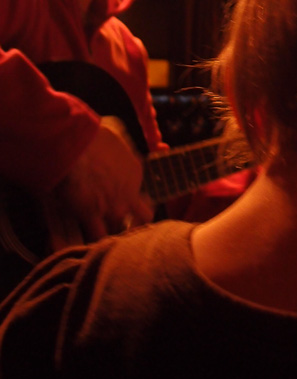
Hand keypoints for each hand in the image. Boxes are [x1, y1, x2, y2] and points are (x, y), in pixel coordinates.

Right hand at [48, 117, 152, 248]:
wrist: (73, 144)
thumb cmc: (92, 135)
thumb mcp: (117, 134)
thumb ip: (122, 146)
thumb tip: (118, 148)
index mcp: (136, 171)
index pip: (142, 193)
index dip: (131, 199)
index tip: (120, 200)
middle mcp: (130, 192)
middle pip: (142, 217)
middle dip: (134, 223)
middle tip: (123, 226)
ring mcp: (114, 206)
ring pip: (122, 230)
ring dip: (113, 234)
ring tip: (104, 236)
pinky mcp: (93, 215)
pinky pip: (98, 238)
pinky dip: (94, 242)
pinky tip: (89, 243)